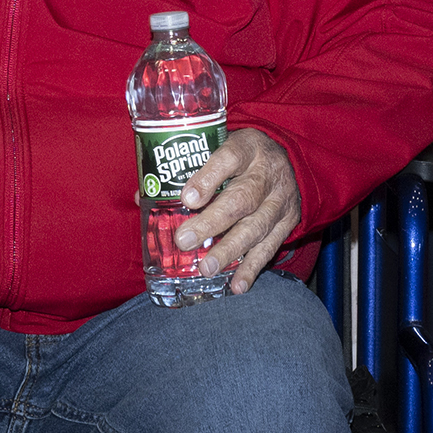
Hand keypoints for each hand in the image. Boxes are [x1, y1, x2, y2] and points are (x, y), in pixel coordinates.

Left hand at [170, 125, 302, 294]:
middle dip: (211, 223)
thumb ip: (187, 169)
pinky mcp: (287, 223)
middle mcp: (266, 174)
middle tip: (184, 241)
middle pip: (241, 199)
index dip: (208, 179)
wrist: (290, 162)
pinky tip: (236, 285)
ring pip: (255, 227)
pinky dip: (252, 268)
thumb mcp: (220, 147)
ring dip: (229, 250)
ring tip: (206, 268)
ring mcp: (279, 201)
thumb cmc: (242, 157)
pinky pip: (269, 248)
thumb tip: (142, 195)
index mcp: (247, 148)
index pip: (228, 159)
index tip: (186, 199)